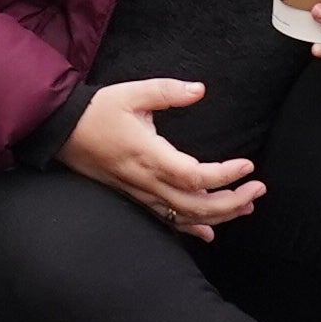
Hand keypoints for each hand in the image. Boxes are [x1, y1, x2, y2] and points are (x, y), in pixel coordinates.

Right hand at [61, 76, 260, 238]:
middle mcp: (146, 181)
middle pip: (195, 205)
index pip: (194, 176)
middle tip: (258, 189)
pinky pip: (166, 219)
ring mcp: (140, 193)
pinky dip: (191, 228)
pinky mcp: (135, 197)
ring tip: (246, 206)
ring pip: (184, 217)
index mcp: (149, 155)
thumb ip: (168, 91)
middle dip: (232, 202)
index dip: (224, 176)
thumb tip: (199, 89)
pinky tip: (210, 232)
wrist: (62, 131)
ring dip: (219, 216)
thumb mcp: (132, 93)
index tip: (248, 166)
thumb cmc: (97, 111)